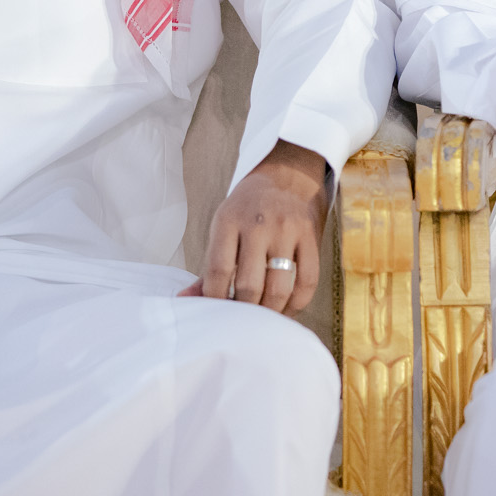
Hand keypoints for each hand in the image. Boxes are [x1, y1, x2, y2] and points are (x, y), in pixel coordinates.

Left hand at [178, 141, 328, 315]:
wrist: (286, 178)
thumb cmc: (246, 212)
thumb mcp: (223, 228)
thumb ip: (209, 268)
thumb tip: (185, 300)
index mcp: (229, 220)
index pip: (218, 270)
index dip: (214, 299)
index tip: (216, 311)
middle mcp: (258, 224)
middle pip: (248, 284)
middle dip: (243, 310)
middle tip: (241, 317)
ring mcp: (287, 230)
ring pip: (279, 288)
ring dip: (270, 312)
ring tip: (263, 317)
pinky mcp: (310, 237)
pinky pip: (307, 282)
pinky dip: (296, 304)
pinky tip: (285, 307)